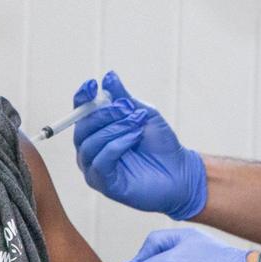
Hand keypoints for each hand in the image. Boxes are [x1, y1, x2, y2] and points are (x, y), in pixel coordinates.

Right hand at [72, 71, 207, 219]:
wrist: (179, 171)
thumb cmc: (160, 144)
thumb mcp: (143, 113)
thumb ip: (124, 97)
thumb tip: (108, 77)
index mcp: (96, 131)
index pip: (80, 112)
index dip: (83, 97)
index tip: (93, 85)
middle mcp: (90, 149)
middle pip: (82, 128)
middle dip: (104, 114)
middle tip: (127, 107)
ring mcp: (95, 168)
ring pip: (91, 144)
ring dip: (115, 129)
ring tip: (137, 124)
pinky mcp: (104, 184)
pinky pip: (101, 162)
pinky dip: (117, 145)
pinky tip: (134, 137)